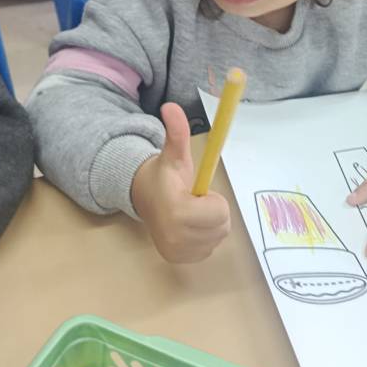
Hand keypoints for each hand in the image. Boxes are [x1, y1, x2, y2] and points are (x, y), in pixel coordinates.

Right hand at [131, 103, 230, 262]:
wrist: (145, 199)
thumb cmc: (165, 175)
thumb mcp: (173, 153)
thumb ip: (176, 132)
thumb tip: (171, 106)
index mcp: (175, 210)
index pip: (219, 213)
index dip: (214, 201)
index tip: (199, 193)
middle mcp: (174, 237)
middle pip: (221, 226)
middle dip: (215, 210)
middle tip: (196, 201)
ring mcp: (176, 252)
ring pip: (218, 237)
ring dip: (211, 223)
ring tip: (192, 211)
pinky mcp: (179, 260)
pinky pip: (210, 249)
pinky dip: (205, 236)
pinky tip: (189, 226)